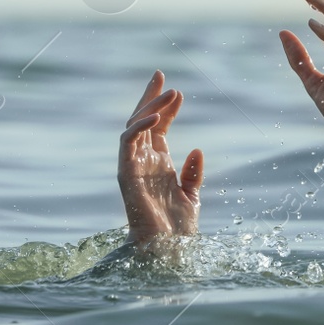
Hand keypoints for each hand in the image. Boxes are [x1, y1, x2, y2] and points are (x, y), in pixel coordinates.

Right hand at [117, 71, 202, 246]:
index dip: (167, 109)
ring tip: (168, 92)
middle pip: (143, 121)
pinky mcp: (126, 172)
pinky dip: (140, 126)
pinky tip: (157, 116)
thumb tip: (197, 149)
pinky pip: (128, 142)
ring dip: (150, 107)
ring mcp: (133, 165)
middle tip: (160, 75)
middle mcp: (143, 162)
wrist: (167, 250)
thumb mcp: (192, 196)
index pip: (158, 129)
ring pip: (135, 126)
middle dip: (151, 97)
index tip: (178, 92)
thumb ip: (193, 173)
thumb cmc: (178, 229)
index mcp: (158, 164)